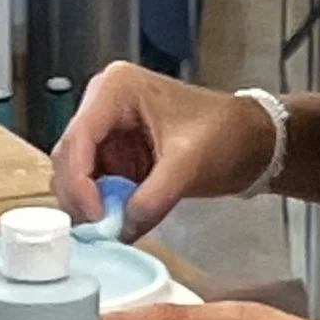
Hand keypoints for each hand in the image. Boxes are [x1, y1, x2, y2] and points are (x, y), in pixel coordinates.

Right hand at [51, 65, 276, 237]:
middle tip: (97, 229)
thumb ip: (151, 199)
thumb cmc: (225, 134)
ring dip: (86, 202)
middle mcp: (103, 103)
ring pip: (75, 172)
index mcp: (117, 89)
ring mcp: (107, 129)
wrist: (250, 139)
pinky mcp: (116, 152)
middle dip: (79, 195)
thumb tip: (119, 230)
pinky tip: (114, 220)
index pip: (78, 139)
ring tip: (107, 226)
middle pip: (68, 155)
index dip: (79, 183)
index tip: (96, 218)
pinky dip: (99, 204)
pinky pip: (93, 183)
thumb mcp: (188, 166)